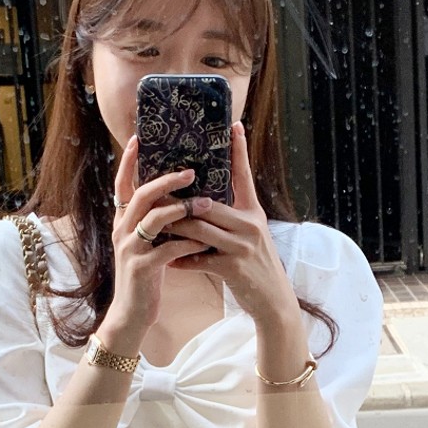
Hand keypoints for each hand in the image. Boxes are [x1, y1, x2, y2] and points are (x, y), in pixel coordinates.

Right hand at [101, 137, 214, 348]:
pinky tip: (205, 243)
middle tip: (190, 171)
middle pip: (140, 195)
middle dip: (166, 180)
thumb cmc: (145, 277)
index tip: (137, 139)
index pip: (122, 185)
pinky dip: (188, 244)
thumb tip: (176, 197)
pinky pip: (168, 250)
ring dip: (182, 209)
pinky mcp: (142, 269)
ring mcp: (130, 250)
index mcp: (122, 222)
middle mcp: (121, 231)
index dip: (127, 162)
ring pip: (154, 219)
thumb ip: (154, 223)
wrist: (131, 314)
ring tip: (205, 203)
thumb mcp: (145, 245)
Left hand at [166, 123, 299, 332]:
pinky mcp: (233, 268)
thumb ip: (230, 219)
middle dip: (179, 200)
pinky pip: (199, 259)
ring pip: (199, 229)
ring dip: (174, 228)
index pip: (244, 176)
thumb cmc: (256, 268)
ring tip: (153, 223)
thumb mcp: (250, 237)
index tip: (234, 125)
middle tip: (154, 190)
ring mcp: (241, 246)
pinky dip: (181, 260)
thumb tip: (202, 203)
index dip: (239, 150)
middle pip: (207, 204)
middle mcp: (249, 225)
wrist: (273, 302)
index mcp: (252, 213)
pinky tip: (168, 261)